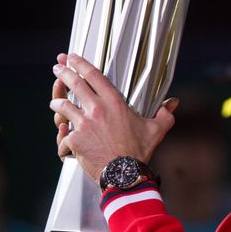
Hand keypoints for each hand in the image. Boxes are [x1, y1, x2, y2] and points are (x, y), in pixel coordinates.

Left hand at [49, 53, 178, 181]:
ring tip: (56, 103)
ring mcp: (83, 123)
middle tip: (58, 66)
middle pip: (74, 84)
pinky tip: (65, 139)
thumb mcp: (156, 130)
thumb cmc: (138, 151)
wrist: (124, 174)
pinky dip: (64, 139)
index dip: (81, 64)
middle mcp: (97, 109)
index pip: (94, 76)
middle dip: (63, 72)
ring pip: (62, 106)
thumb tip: (174, 103)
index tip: (73, 58)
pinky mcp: (74, 139)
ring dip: (57, 103)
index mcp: (115, 103)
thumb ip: (165, 114)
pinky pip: (64, 136)